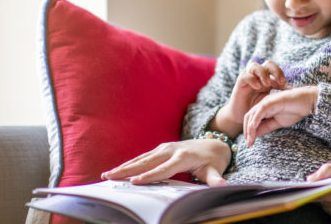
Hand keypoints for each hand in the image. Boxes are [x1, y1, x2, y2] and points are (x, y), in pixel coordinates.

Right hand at [100, 139, 230, 185]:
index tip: (136, 182)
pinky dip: (130, 163)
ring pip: (141, 158)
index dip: (150, 175)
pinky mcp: (160, 149)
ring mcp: (164, 148)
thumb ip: (216, 178)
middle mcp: (171, 150)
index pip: (164, 169)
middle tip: (110, 177)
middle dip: (128, 169)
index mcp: (182, 157)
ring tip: (107, 174)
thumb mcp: (215, 170)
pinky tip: (118, 170)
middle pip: (147, 161)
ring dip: (124, 166)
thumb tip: (222, 185)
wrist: (213, 144)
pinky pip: (143, 157)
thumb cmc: (213, 160)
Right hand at [215, 60, 287, 135]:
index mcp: (267, 79)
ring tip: (268, 84)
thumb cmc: (258, 109)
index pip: (276, 70)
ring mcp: (248, 78)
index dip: (282, 75)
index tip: (287, 86)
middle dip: (275, 70)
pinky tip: (258, 87)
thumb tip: (294, 91)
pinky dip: (252, 79)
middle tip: (281, 81)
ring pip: (255, 66)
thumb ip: (279, 94)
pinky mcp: (240, 83)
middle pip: (268, 64)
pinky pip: (244, 75)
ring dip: (263, 74)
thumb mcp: (270, 101)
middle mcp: (258, 76)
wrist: (242, 116)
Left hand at [242, 86, 317, 145]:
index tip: (250, 142)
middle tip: (249, 143)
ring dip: (249, 129)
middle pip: (248, 117)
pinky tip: (253, 129)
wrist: (308, 102)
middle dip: (247, 131)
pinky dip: (255, 120)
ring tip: (250, 140)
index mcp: (264, 108)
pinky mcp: (271, 101)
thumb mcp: (278, 122)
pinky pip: (260, 111)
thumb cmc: (295, 110)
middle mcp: (263, 103)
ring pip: (252, 115)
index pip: (251, 119)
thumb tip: (256, 134)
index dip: (249, 131)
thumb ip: (267, 127)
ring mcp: (266, 101)